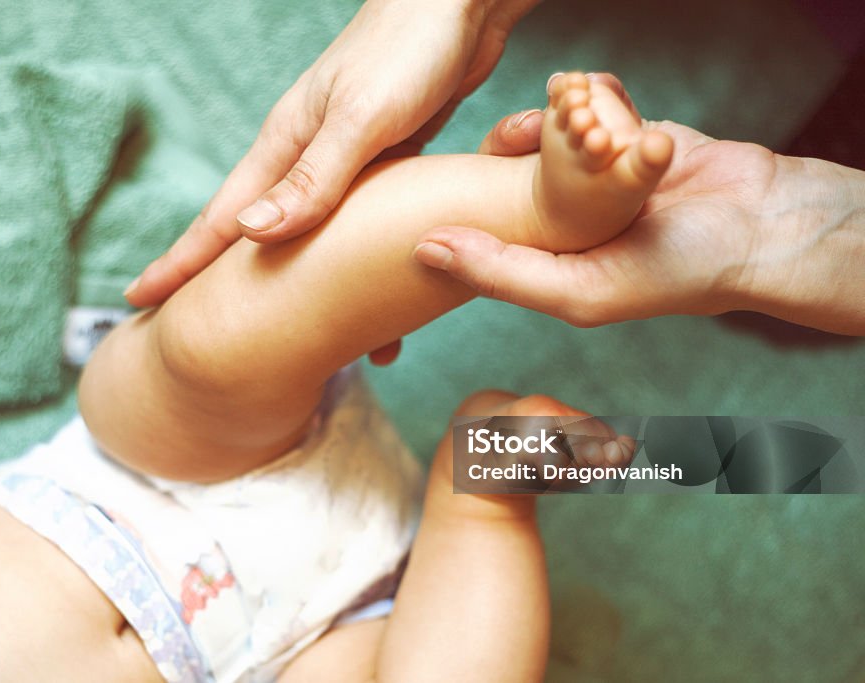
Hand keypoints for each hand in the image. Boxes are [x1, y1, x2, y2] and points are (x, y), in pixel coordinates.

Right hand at [126, 0, 537, 307]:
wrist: (460, 5)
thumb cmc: (408, 50)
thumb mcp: (358, 118)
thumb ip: (311, 178)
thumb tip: (250, 233)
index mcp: (284, 145)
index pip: (220, 217)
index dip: (180, 263)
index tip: (140, 301)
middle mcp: (303, 156)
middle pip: (250, 231)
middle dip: (218, 277)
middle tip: (189, 323)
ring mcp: (340, 161)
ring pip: (299, 233)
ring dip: (282, 276)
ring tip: (273, 324)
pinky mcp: (378, 164)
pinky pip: (346, 224)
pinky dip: (337, 258)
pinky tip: (352, 282)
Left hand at [415, 102, 783, 325]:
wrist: (762, 225)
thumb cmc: (674, 273)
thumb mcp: (576, 291)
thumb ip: (499, 272)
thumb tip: (424, 248)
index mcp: (545, 258)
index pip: (481, 227)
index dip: (462, 198)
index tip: (454, 177)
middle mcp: (567, 217)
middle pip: (507, 169)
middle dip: (508, 145)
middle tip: (520, 136)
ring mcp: (599, 174)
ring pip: (547, 128)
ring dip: (551, 115)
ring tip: (564, 114)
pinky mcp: (631, 135)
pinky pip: (595, 102)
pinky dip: (597, 94)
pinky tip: (603, 98)